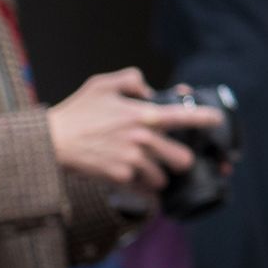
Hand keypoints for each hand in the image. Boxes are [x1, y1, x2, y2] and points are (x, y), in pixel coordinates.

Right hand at [47, 68, 213, 190]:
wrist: (51, 141)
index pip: (185, 117)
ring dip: (158, 176)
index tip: (217, 120)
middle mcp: (142, 138)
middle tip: (174, 159)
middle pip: (181, 158)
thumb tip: (149, 90)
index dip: (206, 119)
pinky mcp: (119, 177)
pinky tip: (134, 181)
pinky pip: (141, 188)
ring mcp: (132, 160)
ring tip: (148, 171)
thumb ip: (131, 79)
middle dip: (180, 161)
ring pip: (162, 177)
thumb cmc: (76, 111)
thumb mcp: (102, 84)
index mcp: (143, 114)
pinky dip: (140, 187)